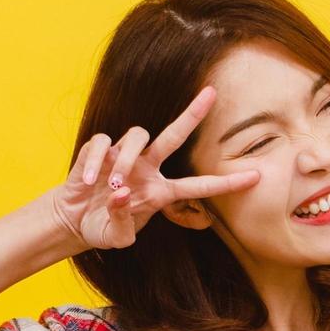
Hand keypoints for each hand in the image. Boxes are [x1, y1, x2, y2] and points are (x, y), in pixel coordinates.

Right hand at [48, 85, 260, 250]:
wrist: (73, 221)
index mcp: (161, 192)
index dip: (227, 183)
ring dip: (125, 159)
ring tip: (110, 187)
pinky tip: (90, 181)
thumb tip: (123, 193)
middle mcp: (148, 168)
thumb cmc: (102, 227)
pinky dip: (96, 161)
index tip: (257, 177)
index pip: (199, 186)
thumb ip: (123, 222)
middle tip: (212, 93)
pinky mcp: (100, 149)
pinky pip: (103, 143)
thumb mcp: (116, 237)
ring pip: (137, 136)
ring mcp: (124, 155)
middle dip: (193, 114)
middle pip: (174, 135)